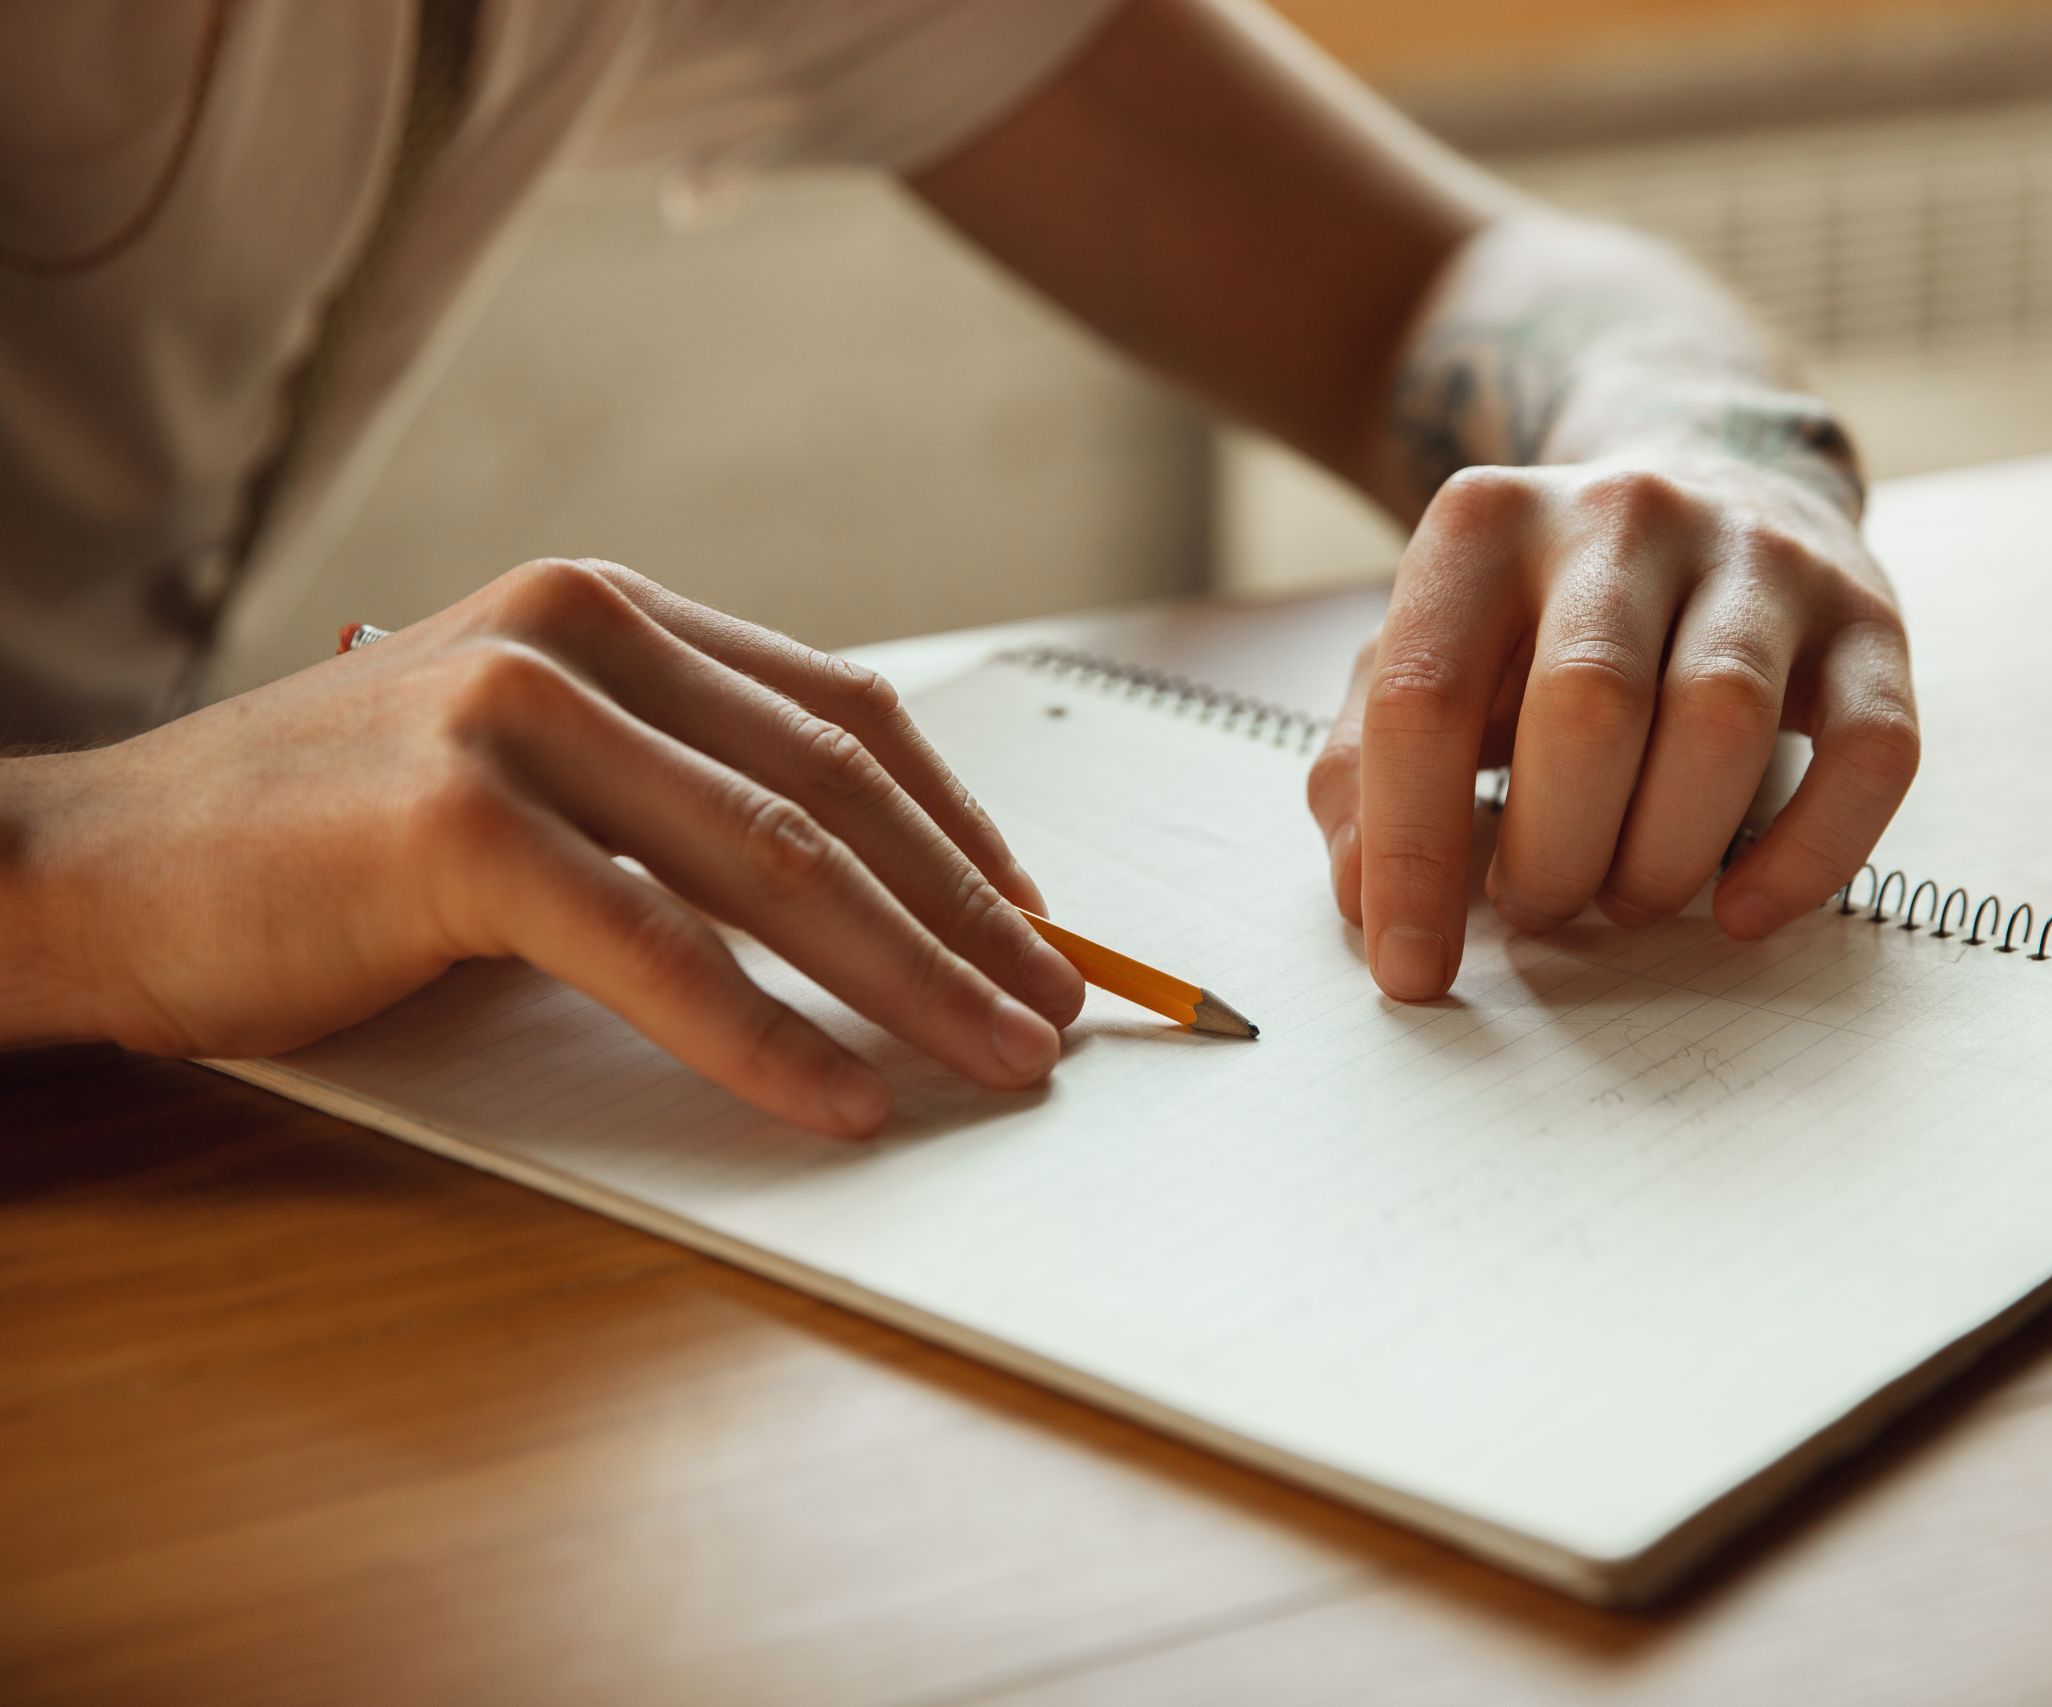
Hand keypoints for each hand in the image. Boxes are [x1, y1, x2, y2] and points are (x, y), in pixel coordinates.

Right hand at [10, 558, 1083, 1134]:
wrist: (89, 868)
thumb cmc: (318, 842)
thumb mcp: (524, 773)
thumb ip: (670, 793)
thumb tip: (861, 895)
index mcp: (611, 614)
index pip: (846, 716)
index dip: (963, 829)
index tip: (1039, 920)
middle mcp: (581, 636)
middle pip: (838, 794)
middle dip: (971, 918)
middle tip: (1059, 1012)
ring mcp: (517, 716)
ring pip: (776, 865)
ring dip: (912, 980)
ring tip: (996, 1062)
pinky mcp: (457, 825)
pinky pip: (656, 950)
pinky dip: (765, 1038)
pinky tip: (843, 1100)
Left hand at [1305, 457, 1918, 999]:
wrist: (1712, 483)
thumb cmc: (1545, 619)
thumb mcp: (1432, 658)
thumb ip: (1369, 769)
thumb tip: (1369, 904)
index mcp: (1486, 525)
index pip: (1427, 699)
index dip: (1412, 854)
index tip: (1411, 970)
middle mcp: (1623, 515)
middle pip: (1588, 708)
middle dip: (1554, 852)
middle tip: (1541, 907)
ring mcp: (1759, 557)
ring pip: (1723, 723)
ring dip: (1663, 857)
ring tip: (1626, 899)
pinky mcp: (1868, 617)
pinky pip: (1871, 751)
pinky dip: (1808, 857)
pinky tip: (1741, 909)